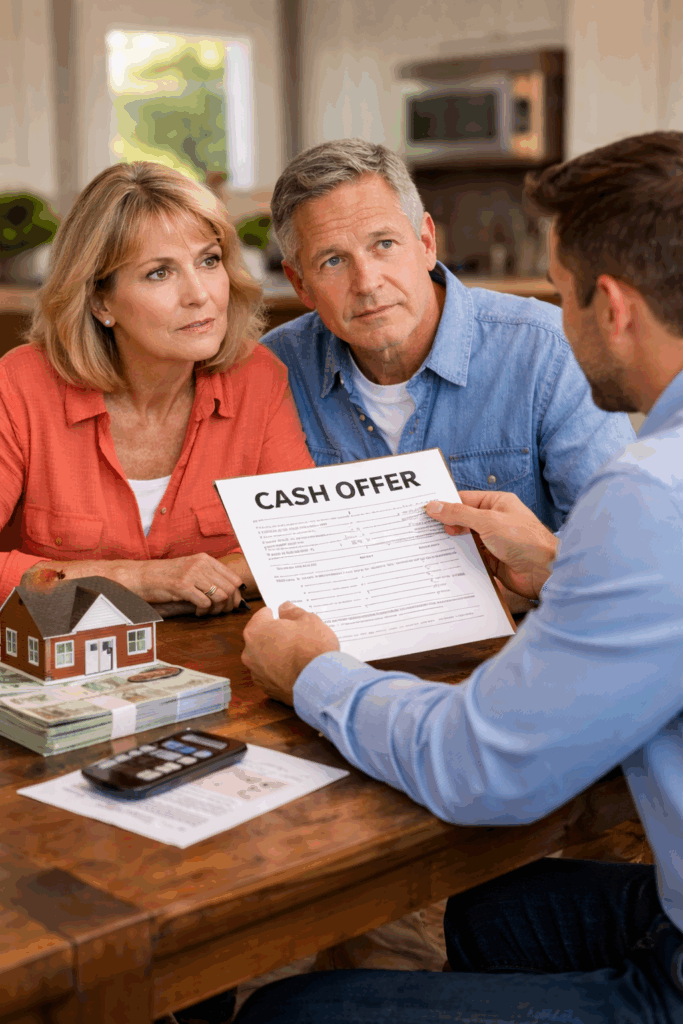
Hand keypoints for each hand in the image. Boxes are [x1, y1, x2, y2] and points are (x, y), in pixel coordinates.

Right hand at [26, 553, 243, 614]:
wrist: (142, 577)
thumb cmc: (166, 577)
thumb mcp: (190, 571)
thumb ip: (209, 577)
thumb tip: (232, 593)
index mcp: (205, 559)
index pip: (234, 578)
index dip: (236, 595)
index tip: (230, 605)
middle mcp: (200, 564)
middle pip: (230, 588)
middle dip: (228, 605)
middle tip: (217, 612)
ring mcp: (191, 574)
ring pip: (220, 596)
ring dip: (216, 610)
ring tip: (206, 612)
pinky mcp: (182, 586)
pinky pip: (204, 602)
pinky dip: (204, 612)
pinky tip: (196, 612)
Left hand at [242, 602, 338, 704]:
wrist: (320, 683)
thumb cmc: (312, 648)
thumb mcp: (308, 620)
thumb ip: (292, 612)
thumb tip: (284, 609)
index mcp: (256, 631)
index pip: (262, 616)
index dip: (276, 615)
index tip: (286, 618)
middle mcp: (250, 653)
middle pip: (261, 638)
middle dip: (274, 635)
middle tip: (294, 636)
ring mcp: (257, 673)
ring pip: (265, 657)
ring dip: (276, 654)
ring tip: (297, 655)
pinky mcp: (267, 689)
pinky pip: (271, 675)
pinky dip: (280, 671)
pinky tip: (296, 670)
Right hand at [425, 491, 557, 599]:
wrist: (544, 572)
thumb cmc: (524, 540)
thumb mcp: (487, 521)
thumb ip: (459, 514)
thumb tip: (434, 506)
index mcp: (496, 504)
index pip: (464, 500)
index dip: (445, 505)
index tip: (424, 510)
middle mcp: (494, 521)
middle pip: (462, 520)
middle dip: (445, 525)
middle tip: (422, 530)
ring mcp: (492, 541)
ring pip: (464, 540)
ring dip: (450, 544)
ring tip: (427, 546)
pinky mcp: (491, 560)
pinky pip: (469, 557)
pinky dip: (458, 559)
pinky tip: (442, 561)